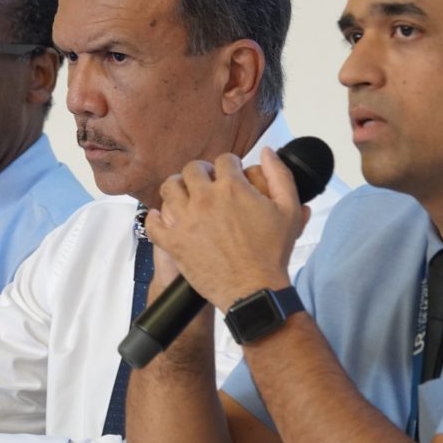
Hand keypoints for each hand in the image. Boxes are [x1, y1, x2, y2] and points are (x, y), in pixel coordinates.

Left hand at [146, 148, 307, 311]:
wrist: (254, 290)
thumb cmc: (272, 254)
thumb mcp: (289, 210)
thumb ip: (280, 175)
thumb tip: (267, 152)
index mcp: (232, 187)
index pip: (224, 160)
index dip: (230, 165)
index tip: (230, 174)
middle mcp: (205, 199)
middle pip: (192, 169)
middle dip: (201, 172)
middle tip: (207, 183)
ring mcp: (186, 220)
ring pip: (169, 189)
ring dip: (177, 188)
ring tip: (186, 196)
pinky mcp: (174, 242)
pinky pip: (153, 223)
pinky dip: (155, 218)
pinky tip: (164, 219)